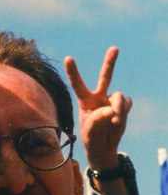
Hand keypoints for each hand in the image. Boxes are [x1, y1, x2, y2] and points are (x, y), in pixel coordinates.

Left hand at [64, 47, 131, 169]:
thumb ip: (98, 119)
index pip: (78, 84)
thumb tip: (112, 109)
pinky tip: (117, 121)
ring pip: (119, 96)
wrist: (104, 147)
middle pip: (106, 77)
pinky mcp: (123, 106)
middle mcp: (99, 97)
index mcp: (85, 101)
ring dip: (119, 109)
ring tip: (113, 121)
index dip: (73, 72)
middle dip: (110, 62)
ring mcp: (112, 100)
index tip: (68, 58)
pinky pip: (127, 104)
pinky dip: (124, 113)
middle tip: (115, 48)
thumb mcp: (90, 131)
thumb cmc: (91, 138)